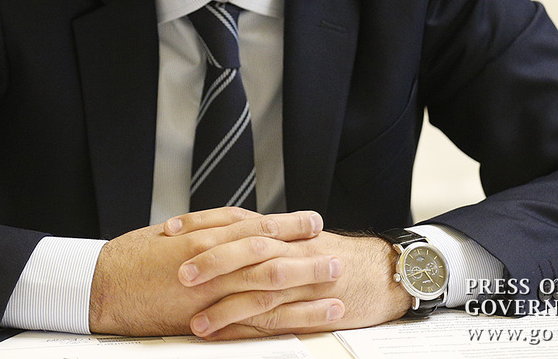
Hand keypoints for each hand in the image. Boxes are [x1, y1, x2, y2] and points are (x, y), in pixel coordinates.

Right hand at [88, 208, 329, 335]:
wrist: (100, 285)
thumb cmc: (132, 258)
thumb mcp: (172, 233)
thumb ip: (207, 229)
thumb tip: (237, 226)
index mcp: (204, 236)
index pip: (256, 227)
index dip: (288, 225)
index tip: (313, 221)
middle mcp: (212, 262)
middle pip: (270, 257)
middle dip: (305, 257)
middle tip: (336, 255)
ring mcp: (210, 294)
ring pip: (268, 291)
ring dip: (305, 291)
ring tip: (335, 290)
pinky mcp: (205, 322)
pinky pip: (251, 324)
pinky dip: (281, 323)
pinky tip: (304, 324)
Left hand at [171, 211, 413, 339]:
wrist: (386, 271)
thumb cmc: (338, 256)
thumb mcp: (298, 238)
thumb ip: (264, 237)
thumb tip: (221, 236)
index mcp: (282, 231)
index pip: (237, 220)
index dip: (203, 223)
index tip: (171, 230)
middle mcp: (290, 250)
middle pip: (247, 249)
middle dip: (212, 260)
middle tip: (179, 272)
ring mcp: (303, 280)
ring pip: (260, 289)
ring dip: (226, 306)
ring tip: (196, 321)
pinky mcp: (314, 308)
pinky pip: (278, 319)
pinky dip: (249, 329)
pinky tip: (226, 337)